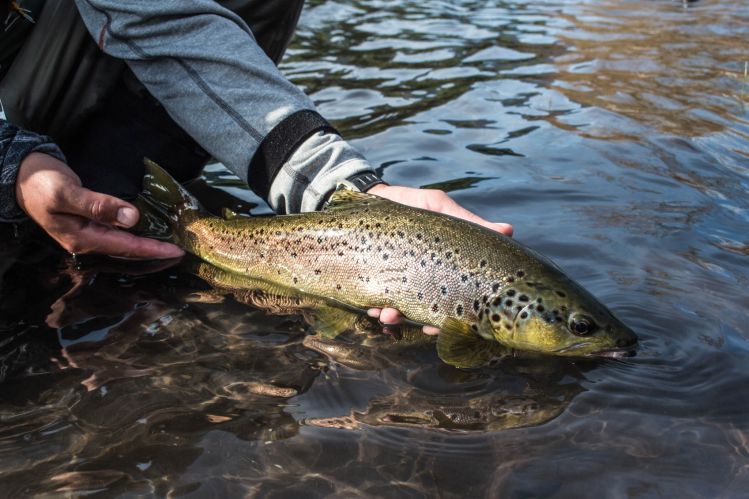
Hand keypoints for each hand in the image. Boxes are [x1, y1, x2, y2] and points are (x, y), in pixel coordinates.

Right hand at [15, 152, 183, 258]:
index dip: (154, 249)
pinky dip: (135, 234)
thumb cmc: (42, 183)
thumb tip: (132, 217)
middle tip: (183, 250)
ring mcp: (86, 234)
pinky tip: (146, 231)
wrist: (19, 175)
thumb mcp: (68, 193)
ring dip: (147, 245)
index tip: (178, 251)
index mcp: (82, 238)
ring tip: (171, 243)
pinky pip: (117, 234)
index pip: (127, 246)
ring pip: (123, 243)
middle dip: (155, 251)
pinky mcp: (87, 225)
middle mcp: (86, 241)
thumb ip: (99, 206)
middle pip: (128, 250)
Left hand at [364, 183, 512, 334]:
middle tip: (426, 328)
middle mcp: (422, 278)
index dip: (459, 314)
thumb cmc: (411, 203)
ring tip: (389, 315)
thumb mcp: (439, 207)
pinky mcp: (374, 280)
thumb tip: (508, 230)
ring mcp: (397, 281)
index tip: (456, 322)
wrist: (371, 195)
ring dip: (396, 318)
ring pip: (400, 310)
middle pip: (429, 311)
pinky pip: (375, 301)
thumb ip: (467, 221)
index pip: (457, 296)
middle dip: (427, 323)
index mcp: (443, 266)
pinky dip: (374, 308)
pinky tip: (372, 308)